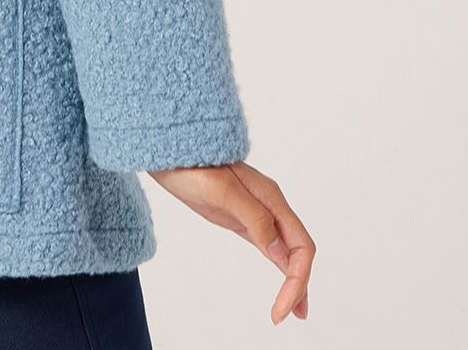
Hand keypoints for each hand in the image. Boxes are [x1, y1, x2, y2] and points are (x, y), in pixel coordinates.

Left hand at [145, 161, 312, 324]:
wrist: (166, 150)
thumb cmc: (191, 166)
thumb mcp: (221, 192)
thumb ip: (253, 218)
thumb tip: (280, 251)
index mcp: (271, 198)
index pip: (301, 246)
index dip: (298, 280)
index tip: (283, 308)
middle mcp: (270, 205)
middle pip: (298, 251)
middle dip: (298, 285)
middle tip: (285, 317)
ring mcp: (257, 211)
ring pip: (287, 251)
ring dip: (294, 280)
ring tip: (295, 310)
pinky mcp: (242, 217)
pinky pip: (270, 245)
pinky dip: (279, 267)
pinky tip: (281, 282)